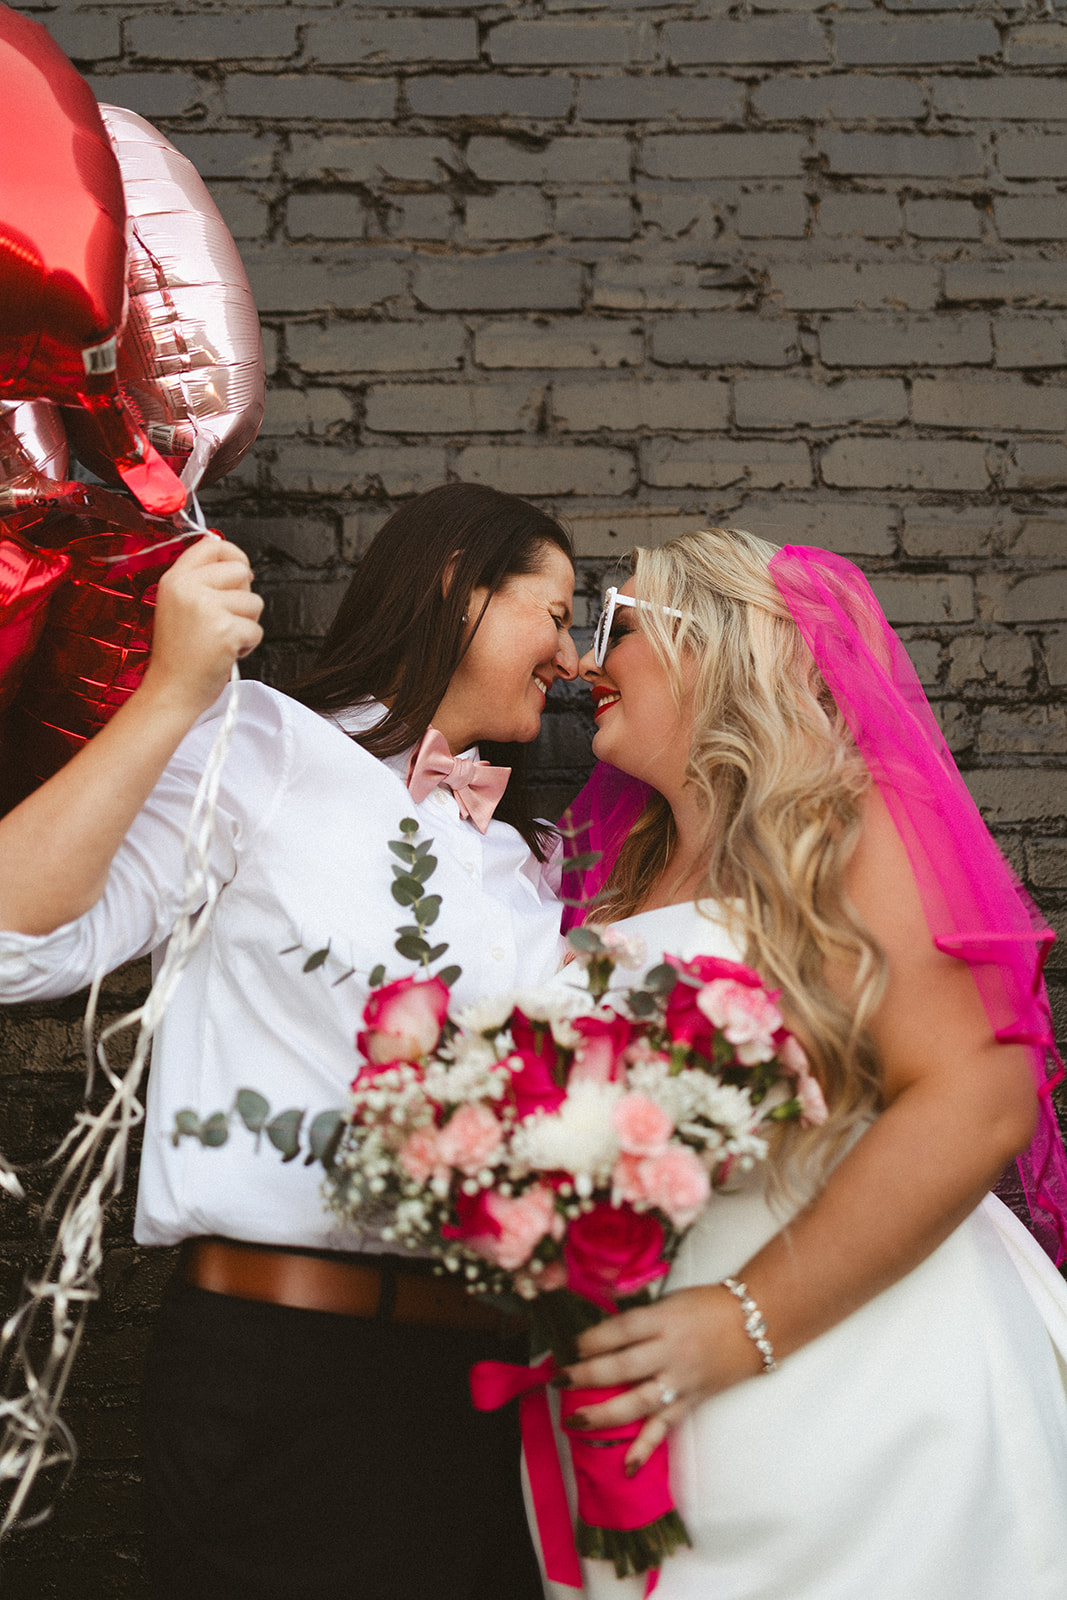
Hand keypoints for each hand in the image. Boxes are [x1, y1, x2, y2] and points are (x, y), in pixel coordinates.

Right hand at [142, 537, 263, 715]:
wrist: (170, 691)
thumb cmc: (178, 656)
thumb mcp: (177, 607)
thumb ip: (200, 583)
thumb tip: (237, 565)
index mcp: (174, 580)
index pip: (212, 546)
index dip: (234, 555)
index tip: (241, 572)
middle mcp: (188, 588)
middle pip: (241, 571)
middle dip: (243, 597)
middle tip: (224, 620)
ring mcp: (207, 608)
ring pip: (254, 602)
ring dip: (246, 624)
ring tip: (221, 640)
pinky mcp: (226, 630)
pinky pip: (257, 630)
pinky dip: (248, 645)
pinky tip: (225, 653)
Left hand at [562, 1286, 760, 1472]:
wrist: (755, 1323)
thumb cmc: (706, 1306)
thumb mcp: (669, 1300)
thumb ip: (638, 1318)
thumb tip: (599, 1332)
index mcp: (664, 1320)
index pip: (621, 1331)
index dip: (592, 1340)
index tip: (569, 1346)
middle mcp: (670, 1352)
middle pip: (623, 1367)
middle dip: (586, 1375)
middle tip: (558, 1380)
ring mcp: (681, 1380)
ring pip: (638, 1402)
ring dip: (605, 1413)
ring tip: (575, 1420)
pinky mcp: (691, 1401)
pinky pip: (665, 1427)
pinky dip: (646, 1448)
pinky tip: (626, 1465)